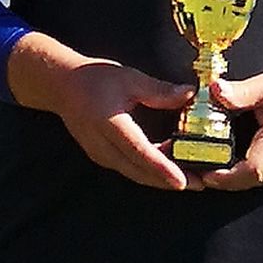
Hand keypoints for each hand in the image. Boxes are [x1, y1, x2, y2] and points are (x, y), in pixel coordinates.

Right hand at [10, 38, 195, 190]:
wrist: (62, 86)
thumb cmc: (95, 79)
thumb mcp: (130, 78)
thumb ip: (160, 91)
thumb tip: (190, 95)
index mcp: (109, 124)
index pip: (139, 152)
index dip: (162, 168)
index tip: (183, 181)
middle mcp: (102, 145)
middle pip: (139, 171)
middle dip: (169, 181)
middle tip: (200, 184)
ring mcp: (100, 154)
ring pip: (134, 173)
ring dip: (161, 179)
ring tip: (191, 178)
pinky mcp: (102, 157)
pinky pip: (129, 168)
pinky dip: (149, 171)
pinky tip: (169, 167)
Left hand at [194, 69, 262, 190]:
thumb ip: (241, 92)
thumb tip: (215, 89)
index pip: (251, 170)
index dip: (225, 176)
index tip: (203, 171)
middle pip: (249, 181)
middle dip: (222, 180)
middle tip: (196, 169)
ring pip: (255, 182)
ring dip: (231, 179)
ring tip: (206, 167)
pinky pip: (262, 177)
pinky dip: (242, 174)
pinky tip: (225, 163)